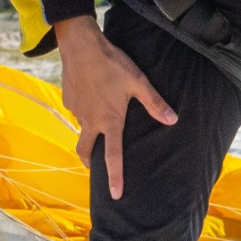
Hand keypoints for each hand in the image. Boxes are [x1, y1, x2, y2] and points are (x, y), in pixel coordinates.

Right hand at [56, 15, 175, 198]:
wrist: (80, 45)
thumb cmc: (112, 63)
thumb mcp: (138, 82)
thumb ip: (154, 103)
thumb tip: (172, 120)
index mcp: (109, 120)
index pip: (112, 156)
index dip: (115, 177)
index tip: (115, 195)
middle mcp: (90, 120)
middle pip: (85, 151)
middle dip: (90, 162)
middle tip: (95, 166)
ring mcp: (76, 111)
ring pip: (82, 127)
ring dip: (89, 130)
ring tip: (99, 120)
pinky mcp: (67, 99)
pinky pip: (77, 110)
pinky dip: (84, 109)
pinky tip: (92, 95)